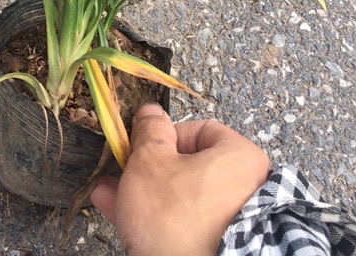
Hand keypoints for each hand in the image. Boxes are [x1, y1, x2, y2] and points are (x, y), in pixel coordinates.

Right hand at [91, 104, 269, 255]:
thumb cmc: (177, 217)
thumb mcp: (151, 162)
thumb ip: (150, 133)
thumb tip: (151, 113)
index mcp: (240, 157)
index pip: (201, 130)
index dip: (166, 135)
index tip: (142, 144)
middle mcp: (245, 188)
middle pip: (189, 166)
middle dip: (147, 168)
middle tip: (122, 169)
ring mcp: (233, 223)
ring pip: (181, 197)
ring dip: (145, 193)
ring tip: (109, 193)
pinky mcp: (218, 249)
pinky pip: (184, 224)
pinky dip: (157, 218)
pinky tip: (121, 214)